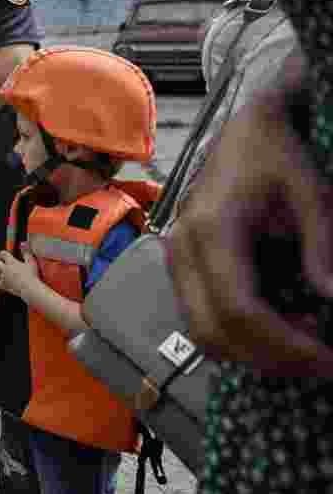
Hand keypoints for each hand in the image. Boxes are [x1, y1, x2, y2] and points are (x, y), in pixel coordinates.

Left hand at [0, 246, 37, 302]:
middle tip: (1, 263)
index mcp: (12, 262)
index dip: (2, 254)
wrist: (31, 289)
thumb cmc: (32, 276)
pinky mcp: (2, 285)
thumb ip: (26, 253)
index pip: (2, 254)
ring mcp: (3, 277)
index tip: (3, 256)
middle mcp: (6, 268)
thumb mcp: (31, 262)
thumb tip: (24, 245)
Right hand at [169, 53, 332, 377]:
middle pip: (213, 334)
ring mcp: (176, 261)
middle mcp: (182, 251)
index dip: (283, 345)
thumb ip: (321, 243)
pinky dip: (242, 337)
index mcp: (212, 230)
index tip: (329, 359)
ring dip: (254, 353)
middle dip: (270, 360)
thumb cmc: (274, 153)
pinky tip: (284, 323)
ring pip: (203, 335)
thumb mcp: (310, 189)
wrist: (241, 130)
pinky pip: (203, 320)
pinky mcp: (182, 268)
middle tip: (324, 362)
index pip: (238, 310)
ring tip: (307, 342)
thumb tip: (329, 298)